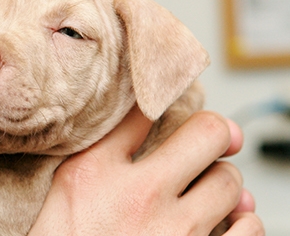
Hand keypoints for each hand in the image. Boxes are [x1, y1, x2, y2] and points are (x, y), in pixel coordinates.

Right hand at [28, 107, 263, 234]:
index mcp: (103, 172)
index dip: (165, 96)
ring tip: (201, 191)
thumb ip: (104, 143)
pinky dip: (243, 220)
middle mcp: (144, 197)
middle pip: (210, 135)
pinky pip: (249, 229)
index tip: (169, 102)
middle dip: (209, 136)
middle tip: (198, 148)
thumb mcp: (69, 182)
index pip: (147, 110)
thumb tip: (145, 112)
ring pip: (230, 181)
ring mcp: (177, 233)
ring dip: (220, 181)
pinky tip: (224, 219)